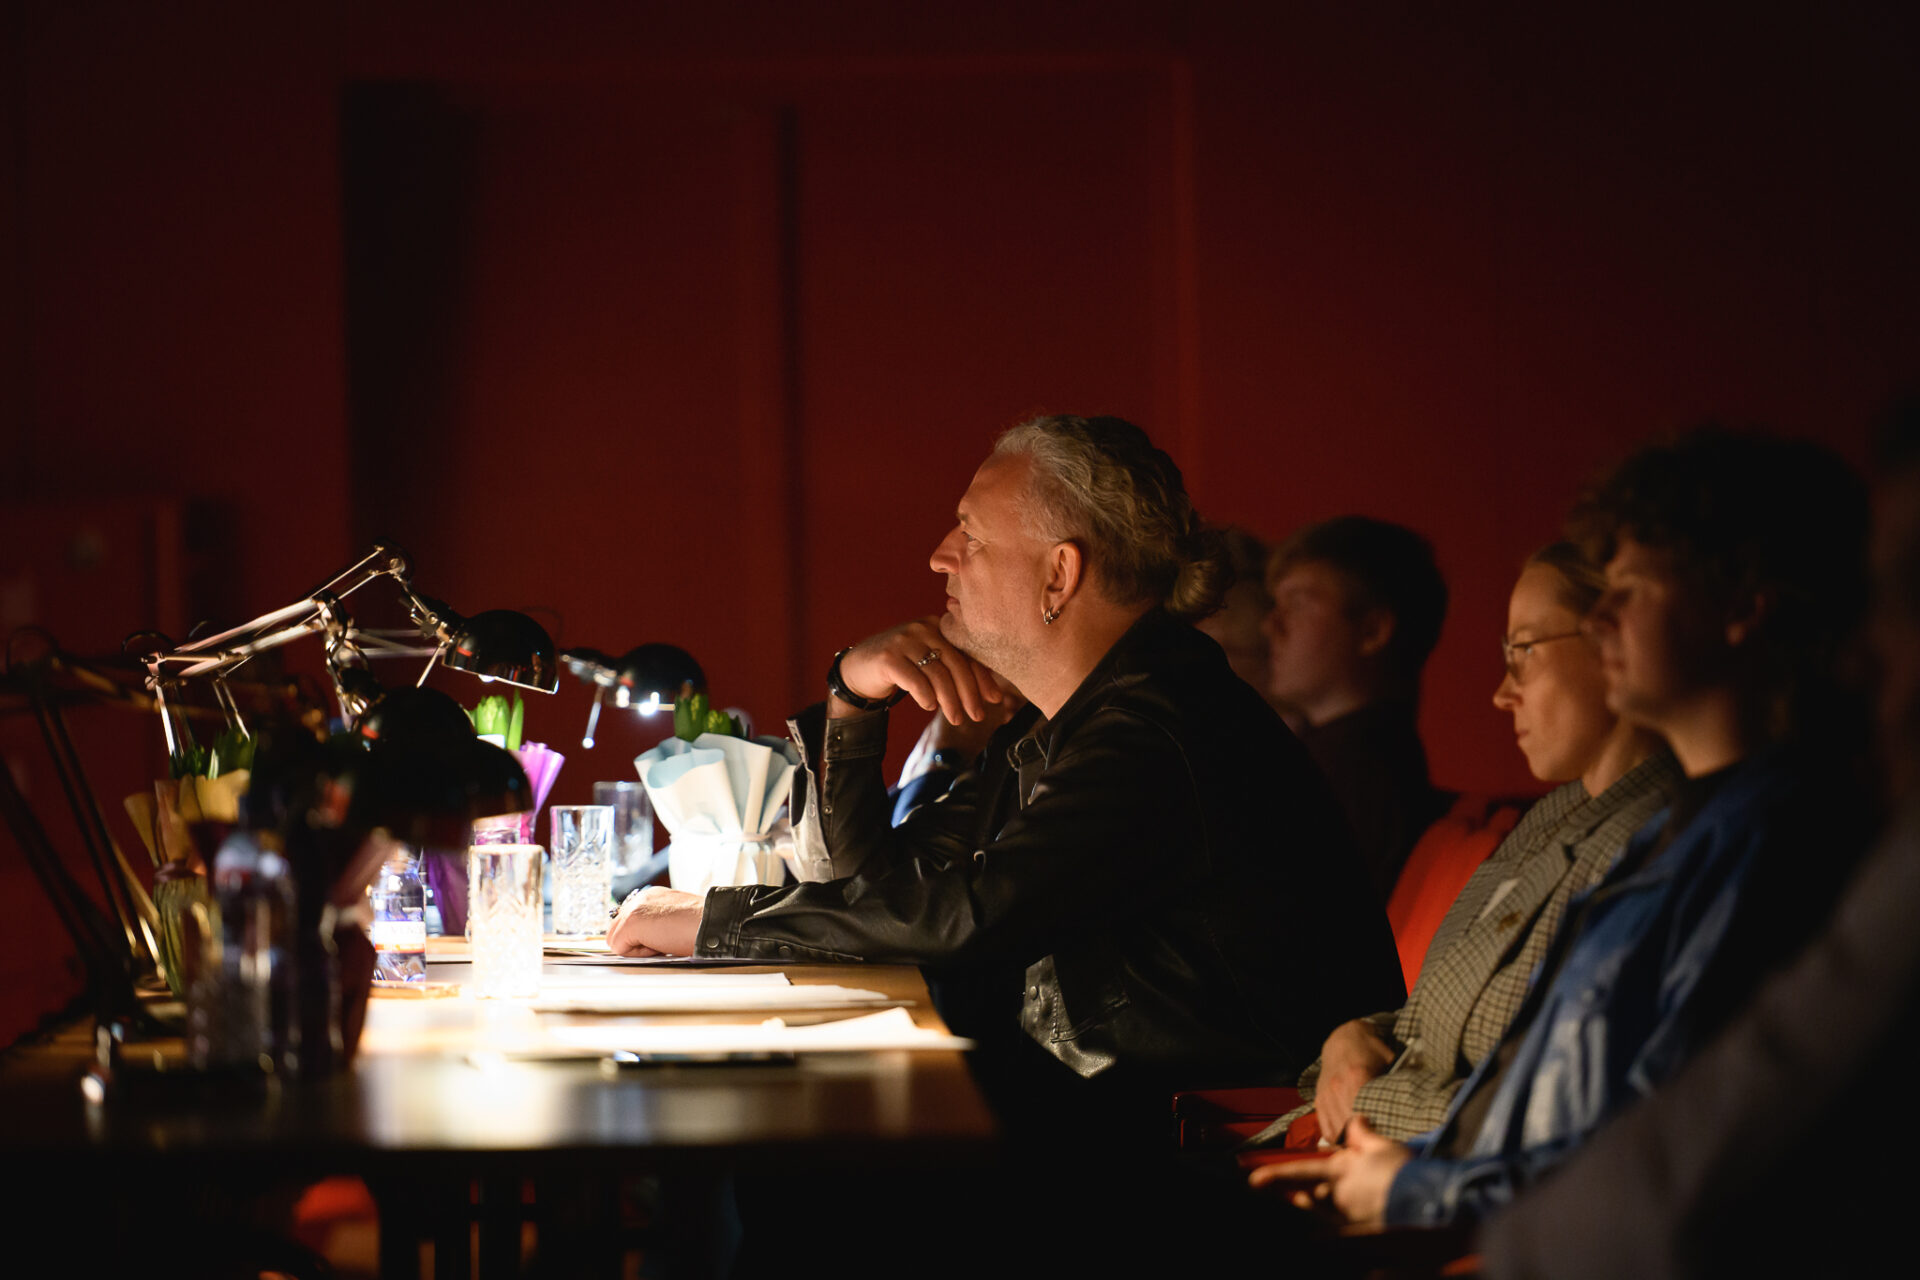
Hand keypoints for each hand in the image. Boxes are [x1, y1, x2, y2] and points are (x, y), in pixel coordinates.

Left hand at [607, 886, 703, 956]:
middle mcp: (641, 898)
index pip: (628, 921)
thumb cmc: (702, 927)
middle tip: (662, 943)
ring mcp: (635, 908)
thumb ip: (655, 923)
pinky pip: (620, 948)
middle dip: (635, 943)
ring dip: (637, 948)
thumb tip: (644, 939)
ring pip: (616, 939)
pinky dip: (639, 953)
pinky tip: (661, 945)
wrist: (715, 923)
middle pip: (616, 930)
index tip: (660, 941)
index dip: (640, 938)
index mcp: (652, 897)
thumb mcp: (675, 920)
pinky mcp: (632, 921)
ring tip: (663, 943)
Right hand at [834, 617, 1004, 725]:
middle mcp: (922, 628)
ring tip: (956, 719)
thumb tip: (989, 691)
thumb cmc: (902, 667)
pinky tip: (930, 706)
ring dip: (950, 701)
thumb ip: (953, 667)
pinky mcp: (888, 657)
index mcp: (937, 626)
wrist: (859, 668)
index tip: (995, 699)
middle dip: (969, 693)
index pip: (966, 653)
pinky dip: (926, 696)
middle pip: (955, 663)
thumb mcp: (929, 661)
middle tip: (977, 715)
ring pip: (937, 674)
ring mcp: (904, 640)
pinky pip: (915, 680)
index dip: (982, 677)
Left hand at [1248, 1116, 1410, 1225]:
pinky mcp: (1361, 1230)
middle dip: (1312, 1190)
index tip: (1253, 1181)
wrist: (1427, 1201)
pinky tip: (1351, 1214)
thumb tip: (1356, 1119)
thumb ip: (1363, 1134)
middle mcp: (1339, 1196)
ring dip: (1325, 1203)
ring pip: (1328, 1208)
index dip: (1275, 1175)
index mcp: (1340, 1171)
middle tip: (1316, 1187)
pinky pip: (1343, 1223)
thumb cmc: (1404, 1171)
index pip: (1301, 1170)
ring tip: (1328, 1196)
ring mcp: (1349, 1216)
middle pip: (1315, 1194)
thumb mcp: (1383, 1145)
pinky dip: (1342, 1217)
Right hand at [1314, 1019, 1397, 1142]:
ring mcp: (1326, 1095)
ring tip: (1366, 1146)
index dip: (1378, 1132)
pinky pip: (1326, 1129)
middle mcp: (1338, 1087)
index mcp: (1357, 1076)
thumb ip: (1398, 1082)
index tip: (1390, 1139)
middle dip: (1365, 1140)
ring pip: (1337, 1132)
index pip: (1366, 1114)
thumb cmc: (1370, 1051)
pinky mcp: (1319, 1100)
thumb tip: (1417, 1104)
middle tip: (1380, 1146)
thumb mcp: (1390, 1060)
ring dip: (1351, 1142)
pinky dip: (1337, 1139)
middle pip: (1351, 1127)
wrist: (1343, 1040)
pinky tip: (1350, 1140)